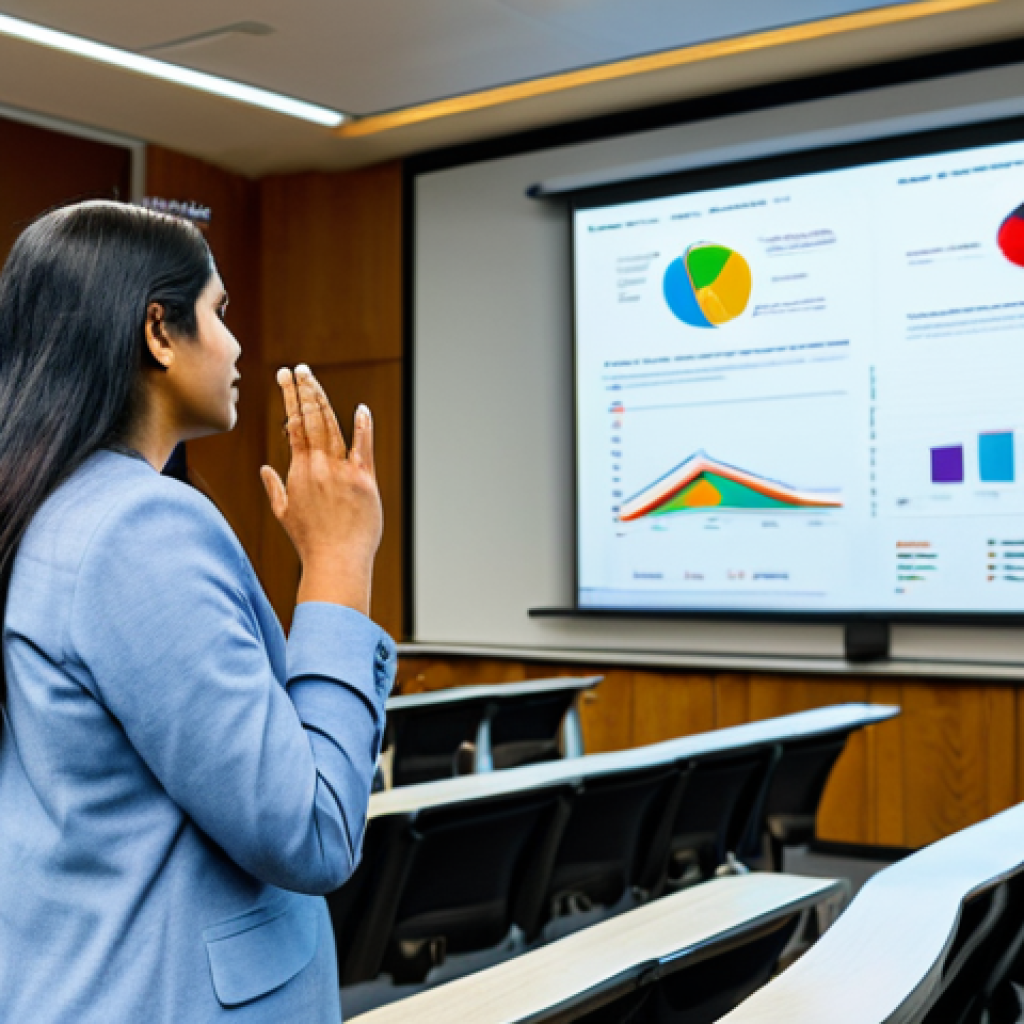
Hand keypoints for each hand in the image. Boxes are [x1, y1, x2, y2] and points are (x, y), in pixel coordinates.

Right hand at [260, 365, 381, 615]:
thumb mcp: (284, 514)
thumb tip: (265, 469)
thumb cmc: (310, 541)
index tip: (286, 378)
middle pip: (311, 419)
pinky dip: (363, 427)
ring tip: (315, 380)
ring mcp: (343, 472)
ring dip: (323, 400)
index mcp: (299, 471)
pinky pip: (364, 448)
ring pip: (333, 427)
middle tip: (299, 369)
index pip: (294, 426)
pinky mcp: (365, 481)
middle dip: (303, 390)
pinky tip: (361, 409)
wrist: (336, 561)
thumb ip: (274, 488)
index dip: (290, 399)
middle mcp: (320, 466)